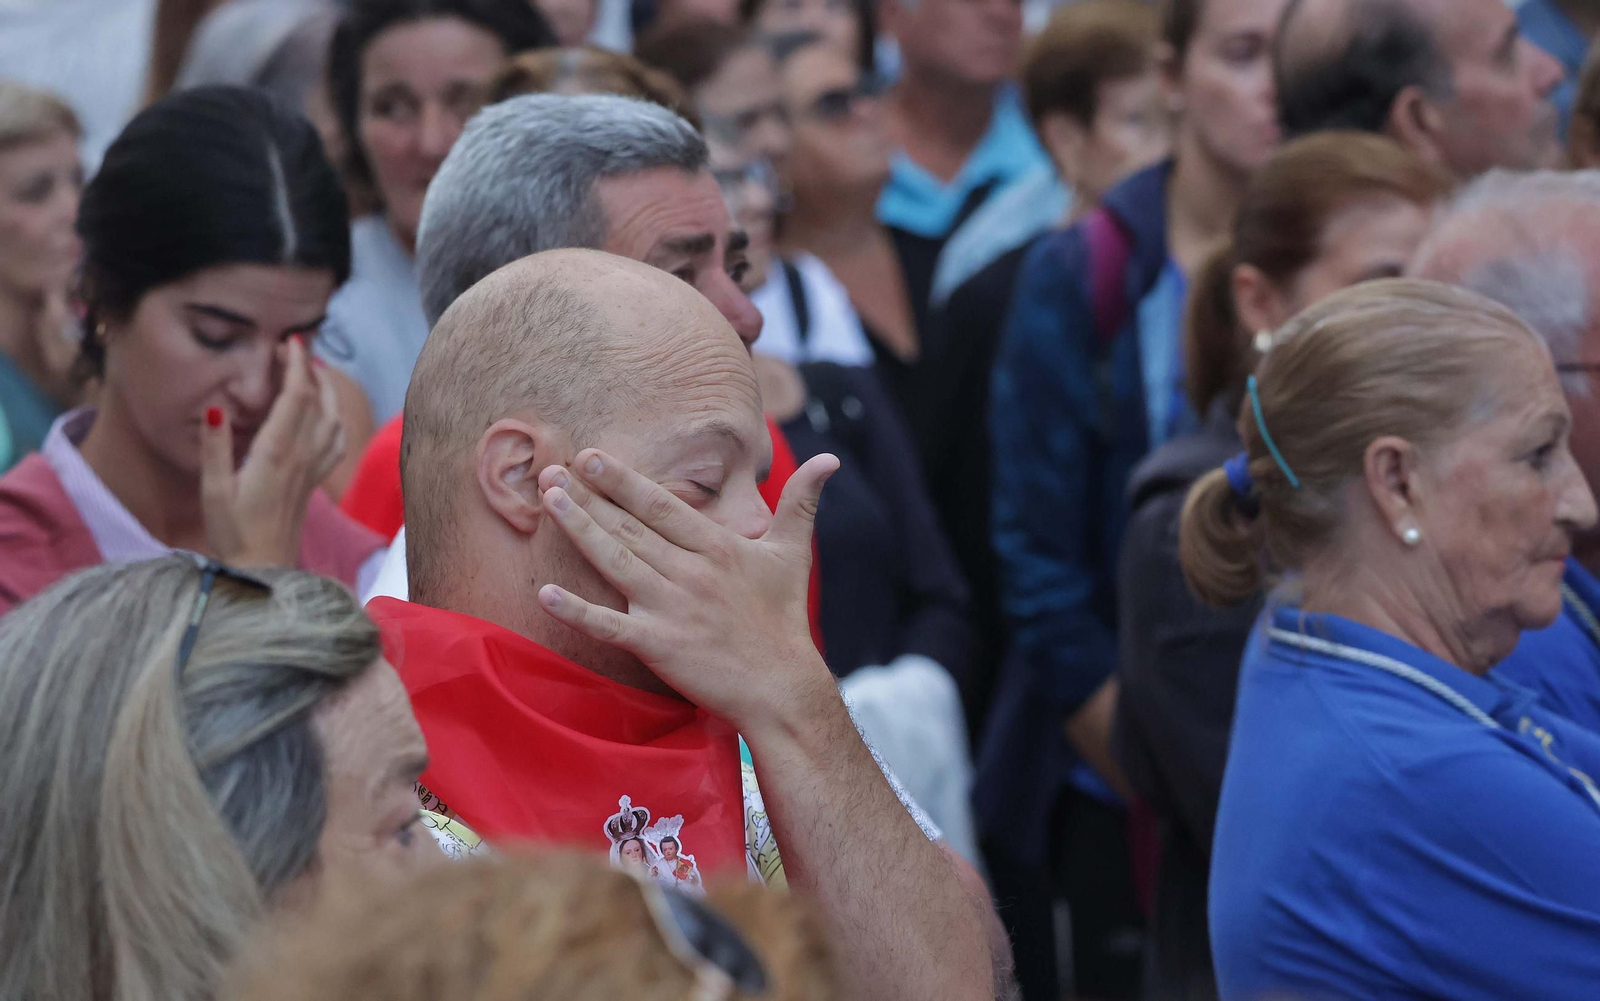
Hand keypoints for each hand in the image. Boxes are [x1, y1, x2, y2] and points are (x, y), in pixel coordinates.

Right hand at [200, 335, 345, 567]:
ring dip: (326, 391)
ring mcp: (312, 469)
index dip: (296, 366)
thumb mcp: (213, 489)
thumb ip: (214, 447)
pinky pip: (334, 443)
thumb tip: (215, 408)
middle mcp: (302, 457)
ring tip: (311, 372)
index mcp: (277, 453)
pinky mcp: (314, 482)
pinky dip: (334, 419)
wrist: (263, 570)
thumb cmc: (232, 532)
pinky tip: (325, 415)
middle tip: (294, 348)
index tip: (289, 342)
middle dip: (309, 369)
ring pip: (332, 419)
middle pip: (318, 401)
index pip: (296, 397)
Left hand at [535, 447, 839, 733]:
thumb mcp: (794, 553)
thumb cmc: (783, 620)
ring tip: (548, 501)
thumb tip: (830, 458)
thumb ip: (801, 502)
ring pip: (615, 562)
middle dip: (588, 496)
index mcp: (718, 547)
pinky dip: (577, 610)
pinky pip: (609, 626)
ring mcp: (671, 609)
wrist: (782, 688)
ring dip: (579, 530)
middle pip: (630, 527)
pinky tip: (545, 593)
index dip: (623, 481)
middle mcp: (691, 572)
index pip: (661, 505)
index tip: (591, 456)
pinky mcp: (658, 646)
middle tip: (552, 469)